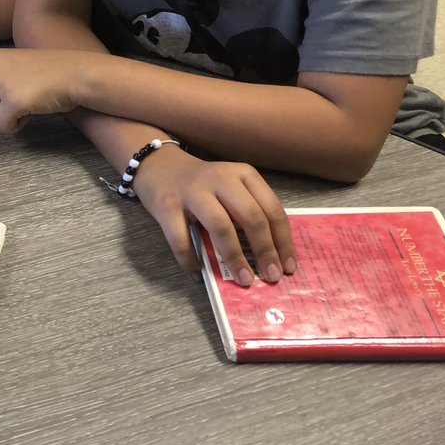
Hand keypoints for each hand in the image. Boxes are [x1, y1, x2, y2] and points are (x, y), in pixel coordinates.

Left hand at [0, 48, 81, 132]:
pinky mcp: (11, 101)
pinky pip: (3, 127)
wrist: (76, 73)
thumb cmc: (49, 73)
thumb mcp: (15, 71)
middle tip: (24, 94)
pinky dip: (16, 126)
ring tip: (32, 99)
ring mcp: (0, 84)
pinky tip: (32, 111)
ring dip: (10, 116)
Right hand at [131, 147, 295, 286]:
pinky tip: (198, 274)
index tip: (287, 267)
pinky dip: (191, 260)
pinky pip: (181, 239)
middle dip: (265, 250)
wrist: (157, 165)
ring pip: (220, 226)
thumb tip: (268, 254)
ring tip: (244, 279)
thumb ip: (248, 209)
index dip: (282, 241)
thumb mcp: (231, 185)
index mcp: (242, 174)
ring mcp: (191, 191)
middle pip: (251, 216)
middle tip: (271, 276)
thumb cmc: (200, 183)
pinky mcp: (166, 205)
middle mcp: (220, 179)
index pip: (271, 209)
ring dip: (235, 257)